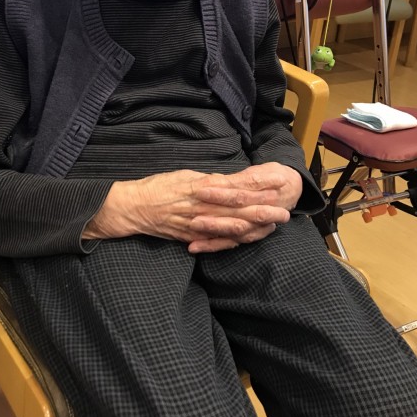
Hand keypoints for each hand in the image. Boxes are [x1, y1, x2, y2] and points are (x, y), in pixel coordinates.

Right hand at [82, 163, 302, 252]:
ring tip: (272, 225)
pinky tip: (246, 239)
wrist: (132, 207)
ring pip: (229, 227)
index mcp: (200, 187)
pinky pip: (214, 241)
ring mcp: (196, 224)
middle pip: (237, 210)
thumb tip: (232, 181)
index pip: (234, 188)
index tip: (276, 186)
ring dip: (253, 227)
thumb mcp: (184, 176)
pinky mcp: (190, 236)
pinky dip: (232, 241)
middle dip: (262, 211)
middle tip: (284, 211)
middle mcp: (200, 207)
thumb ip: (209, 180)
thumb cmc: (158, 187)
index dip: (256, 189)